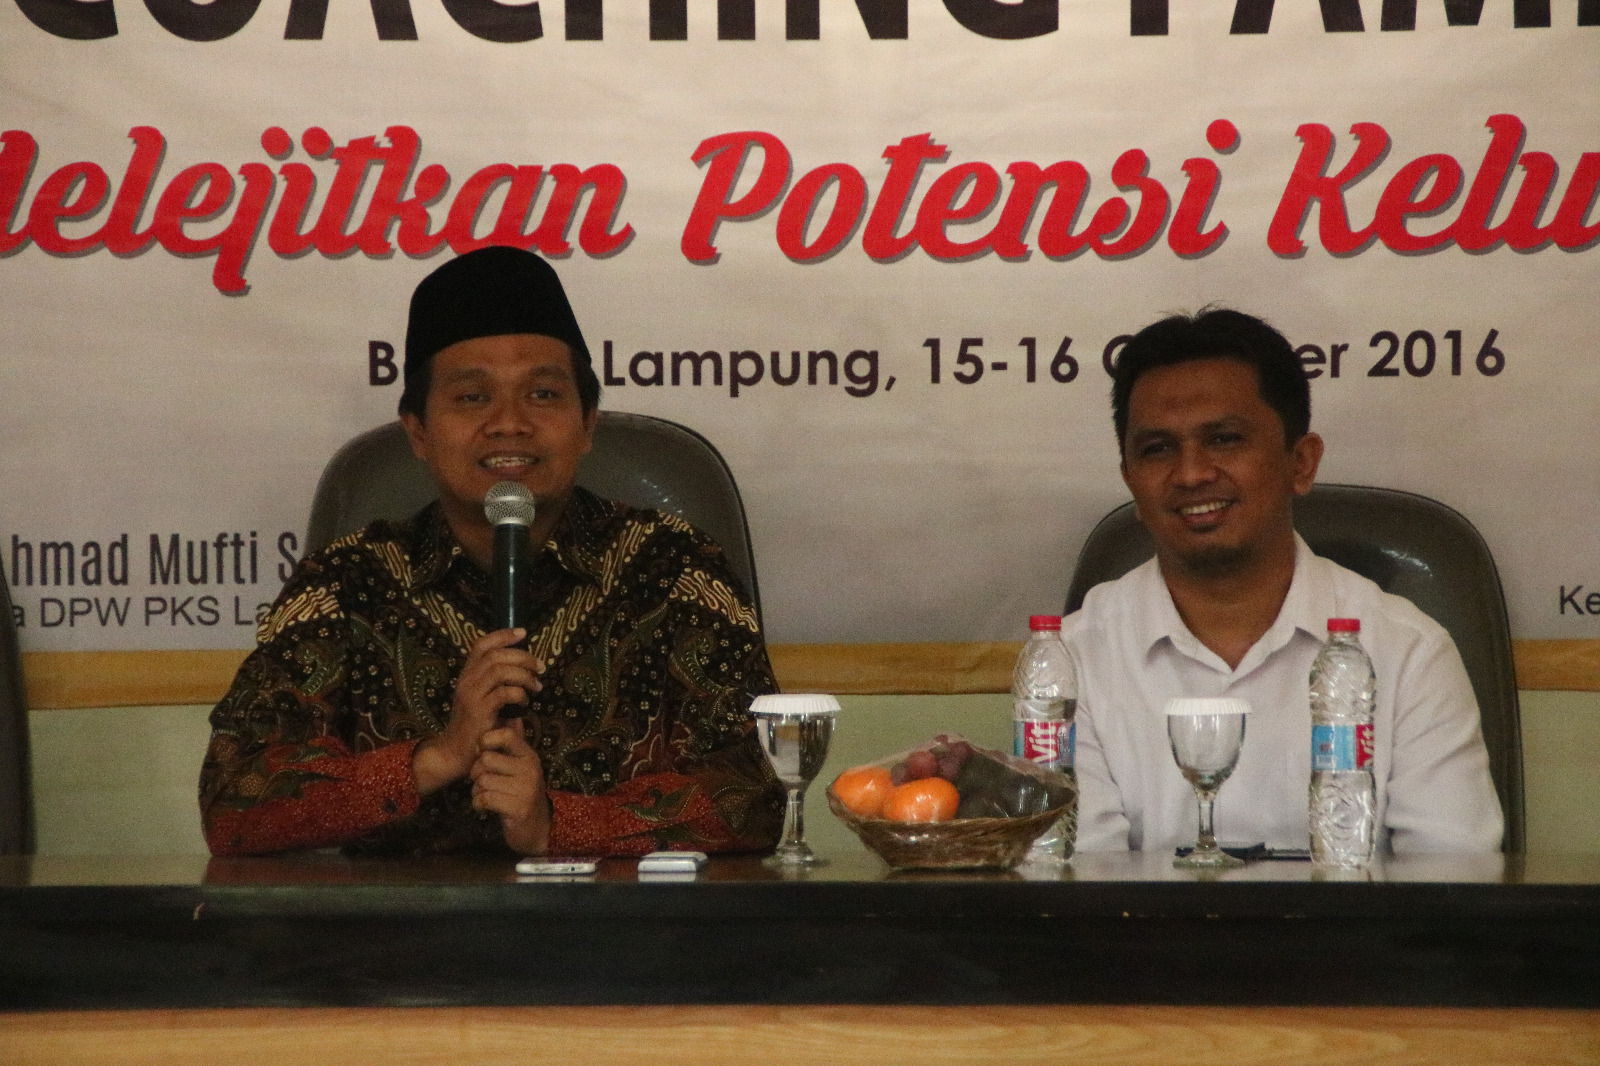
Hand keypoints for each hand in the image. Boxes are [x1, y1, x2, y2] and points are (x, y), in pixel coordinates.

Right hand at [412, 628, 542, 795]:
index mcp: (467, 675)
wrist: (455, 753)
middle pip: (496, 655)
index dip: (502, 635)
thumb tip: (526, 669)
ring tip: (536, 686)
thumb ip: (498, 683)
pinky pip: (504, 693)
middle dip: (523, 657)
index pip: (481, 645)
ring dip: (524, 675)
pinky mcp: (479, 711)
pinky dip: (520, 694)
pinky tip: (525, 703)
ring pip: (500, 670)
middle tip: (541, 667)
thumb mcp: (484, 699)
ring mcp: (471, 695)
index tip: (523, 632)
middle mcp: (466, 681)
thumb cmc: (476, 726)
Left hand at [471, 722, 551, 854]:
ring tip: (485, 795)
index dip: (487, 740)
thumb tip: (513, 716)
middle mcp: (530, 769)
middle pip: (486, 759)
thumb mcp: (521, 766)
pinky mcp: (518, 807)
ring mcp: (525, 788)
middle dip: (476, 772)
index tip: (482, 750)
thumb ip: (514, 744)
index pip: (506, 735)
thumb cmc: (522, 794)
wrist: (537, 828)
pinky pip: (484, 798)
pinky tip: (484, 807)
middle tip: (481, 781)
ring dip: (476, 791)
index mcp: (529, 755)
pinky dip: (478, 804)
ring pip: (482, 780)